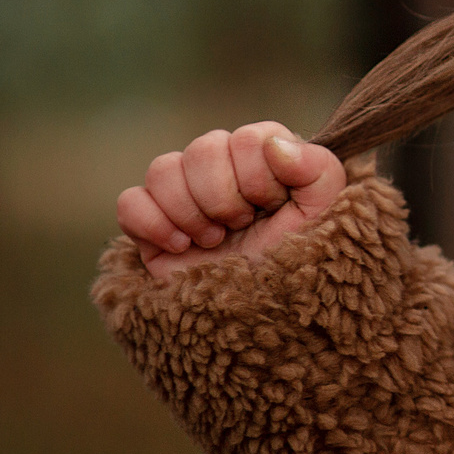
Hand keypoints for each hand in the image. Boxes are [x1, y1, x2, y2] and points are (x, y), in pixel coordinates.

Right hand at [116, 122, 347, 283]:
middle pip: (203, 148)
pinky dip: (152, 223)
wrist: (263, 316)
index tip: (269, 206)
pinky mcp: (152, 223)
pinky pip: (130, 202)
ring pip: (163, 168)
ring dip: (190, 211)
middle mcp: (222, 167)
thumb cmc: (297, 258)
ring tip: (213, 240)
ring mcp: (183, 194)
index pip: (248, 138)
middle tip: (238, 226)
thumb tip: (273, 144)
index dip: (258, 175)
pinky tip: (180, 246)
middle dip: (224, 196)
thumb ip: (317, 168)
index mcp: (263, 156)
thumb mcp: (323, 213)